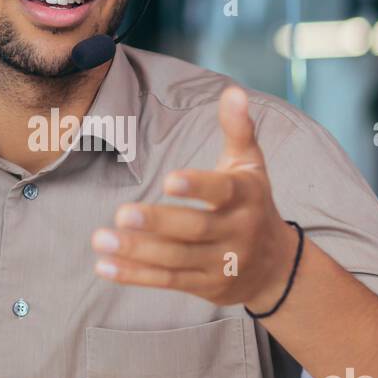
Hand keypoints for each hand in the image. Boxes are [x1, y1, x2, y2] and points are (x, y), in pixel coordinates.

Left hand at [90, 85, 299, 311]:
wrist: (275, 267)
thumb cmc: (253, 203)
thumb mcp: (250, 165)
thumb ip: (238, 129)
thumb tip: (234, 91)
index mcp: (246, 196)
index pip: (222, 191)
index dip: (197, 186)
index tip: (168, 180)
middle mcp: (236, 232)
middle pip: (194, 230)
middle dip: (157, 223)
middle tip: (122, 213)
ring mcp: (220, 263)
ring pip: (176, 259)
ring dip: (136, 251)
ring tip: (101, 238)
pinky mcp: (205, 285)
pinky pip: (167, 281)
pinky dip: (135, 275)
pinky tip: (104, 266)